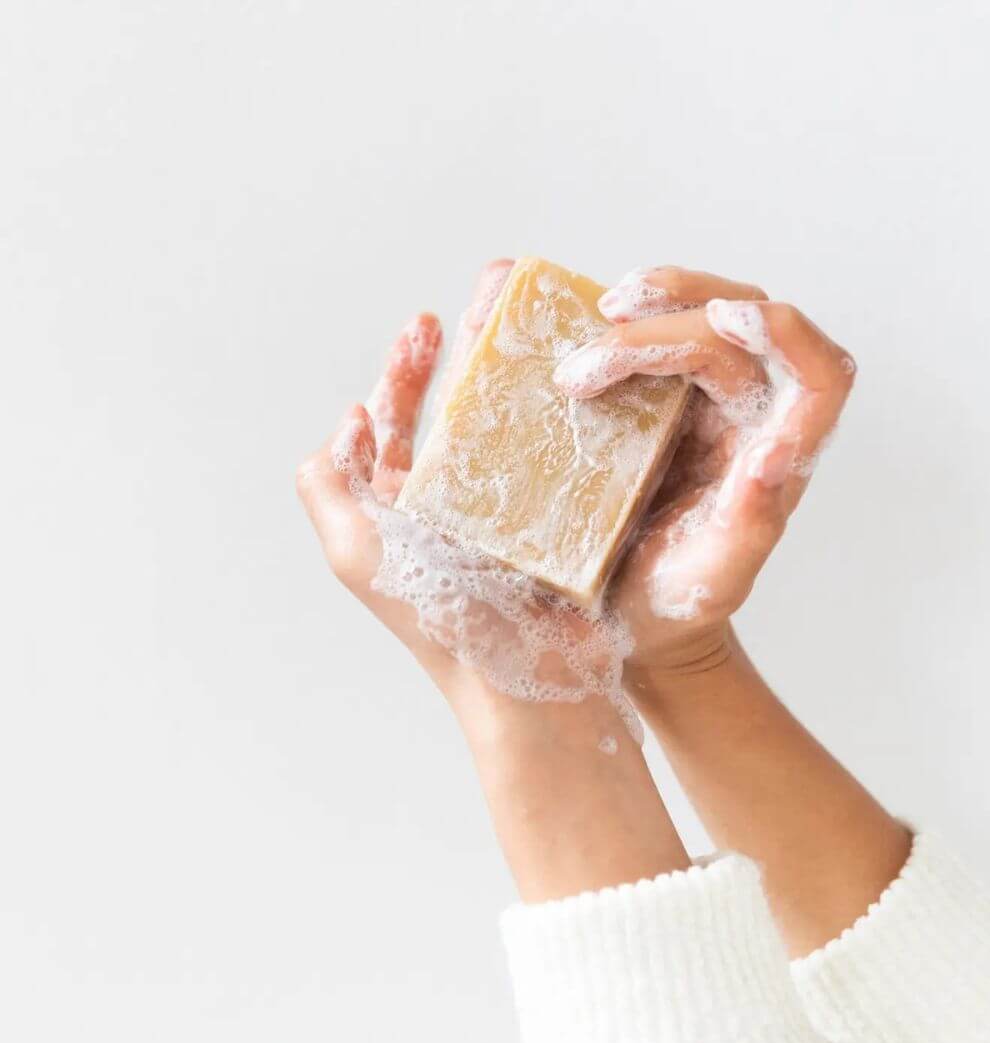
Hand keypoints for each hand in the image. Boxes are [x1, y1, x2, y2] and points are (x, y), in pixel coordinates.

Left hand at [296, 262, 688, 900]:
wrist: (529, 684)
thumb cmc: (444, 622)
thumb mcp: (360, 555)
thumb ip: (328, 492)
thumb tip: (340, 429)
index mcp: (397, 517)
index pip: (390, 429)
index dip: (401, 375)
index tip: (424, 327)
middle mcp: (446, 515)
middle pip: (445, 420)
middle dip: (451, 367)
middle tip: (471, 318)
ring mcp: (502, 521)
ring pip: (498, 437)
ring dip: (505, 388)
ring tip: (520, 344)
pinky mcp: (551, 530)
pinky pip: (549, 465)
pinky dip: (552, 428)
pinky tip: (568, 397)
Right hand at [553, 266, 856, 681]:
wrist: (630, 608)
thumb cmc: (678, 604)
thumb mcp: (713, 578)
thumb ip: (750, 525)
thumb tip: (774, 454)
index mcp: (777, 454)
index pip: (821, 374)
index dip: (788, 333)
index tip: (721, 322)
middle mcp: (750, 415)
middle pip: (742, 325)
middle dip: (670, 318)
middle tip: (593, 349)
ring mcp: (707, 400)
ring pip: (705, 313)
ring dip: (656, 299)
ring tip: (599, 310)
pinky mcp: (663, 396)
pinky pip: (658, 333)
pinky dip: (626, 319)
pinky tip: (584, 324)